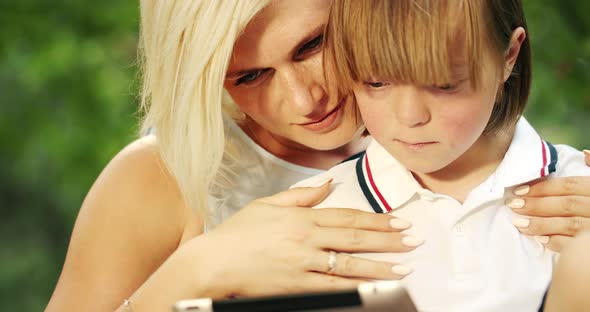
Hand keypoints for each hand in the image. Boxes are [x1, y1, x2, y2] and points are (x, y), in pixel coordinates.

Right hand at [198, 181, 420, 297]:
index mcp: (302, 218)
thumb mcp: (268, 204)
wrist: (214, 262)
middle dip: (388, 240)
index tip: (399, 220)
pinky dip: (356, 287)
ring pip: (350, 264)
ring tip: (404, 267)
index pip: (348, 217)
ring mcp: (304, 264)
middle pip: (355, 238)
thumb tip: (326, 183)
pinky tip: (374, 287)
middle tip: (413, 240)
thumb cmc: (238, 232)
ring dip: (380, 265)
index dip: (377, 220)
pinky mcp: (297, 285)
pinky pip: (333, 287)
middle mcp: (307, 239)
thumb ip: (301, 195)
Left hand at [508, 175, 589, 251]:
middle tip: (513, 205)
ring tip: (519, 224)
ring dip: (541, 224)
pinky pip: (575, 245)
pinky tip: (540, 240)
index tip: (519, 191)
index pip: (570, 186)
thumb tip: (585, 158)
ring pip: (570, 224)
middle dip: (536, 205)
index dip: (543, 187)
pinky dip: (557, 242)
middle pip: (567, 204)